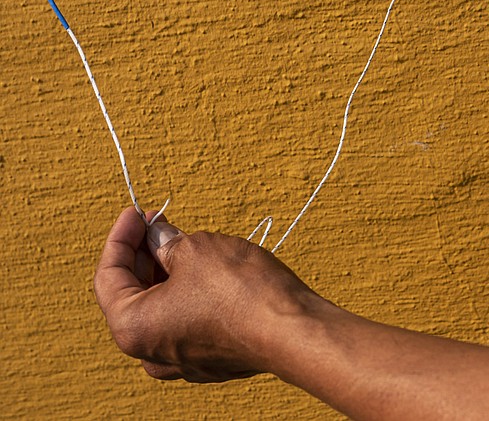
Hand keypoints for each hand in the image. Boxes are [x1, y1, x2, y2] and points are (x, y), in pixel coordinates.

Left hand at [93, 206, 315, 381]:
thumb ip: (167, 242)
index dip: (121, 237)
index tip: (138, 212)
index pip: (108, 275)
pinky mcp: (212, 360)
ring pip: (163, 309)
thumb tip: (159, 236)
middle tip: (160, 223)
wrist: (293, 331)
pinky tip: (208, 270)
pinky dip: (191, 295)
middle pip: (134, 294)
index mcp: (133, 327)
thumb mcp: (197, 250)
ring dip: (169, 274)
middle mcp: (151, 352)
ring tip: (187, 242)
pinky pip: (189, 321)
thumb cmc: (242, 292)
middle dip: (145, 255)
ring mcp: (183, 361)